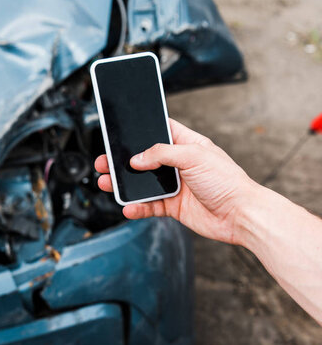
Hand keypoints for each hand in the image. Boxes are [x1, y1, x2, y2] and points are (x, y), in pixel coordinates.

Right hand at [95, 118, 257, 244]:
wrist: (239, 215)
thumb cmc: (227, 181)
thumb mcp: (194, 156)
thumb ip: (162, 154)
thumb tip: (137, 159)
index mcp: (187, 145)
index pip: (160, 131)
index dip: (141, 129)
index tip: (120, 131)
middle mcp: (180, 164)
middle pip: (144, 159)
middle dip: (123, 161)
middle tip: (105, 162)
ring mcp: (176, 186)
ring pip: (143, 184)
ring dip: (125, 185)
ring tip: (106, 184)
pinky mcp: (174, 207)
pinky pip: (150, 206)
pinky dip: (138, 207)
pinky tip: (128, 207)